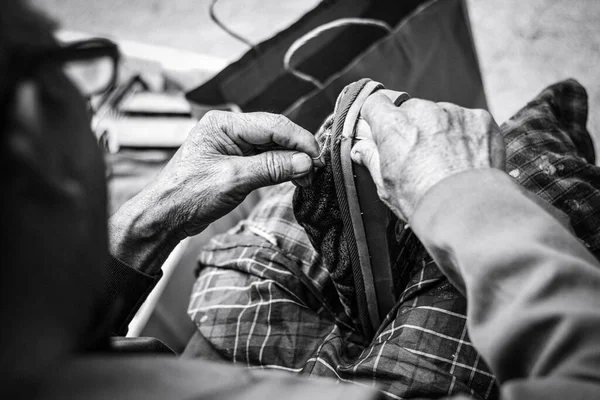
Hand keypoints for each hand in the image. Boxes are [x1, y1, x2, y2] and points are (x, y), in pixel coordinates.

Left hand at [109, 111, 320, 273]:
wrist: (165, 216)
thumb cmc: (188, 195)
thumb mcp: (234, 180)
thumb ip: (271, 168)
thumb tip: (306, 162)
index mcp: (224, 123)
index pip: (272, 124)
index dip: (299, 140)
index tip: (318, 158)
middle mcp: (229, 129)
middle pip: (275, 133)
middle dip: (298, 150)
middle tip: (316, 170)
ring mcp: (232, 145)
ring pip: (272, 146)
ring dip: (291, 160)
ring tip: (307, 177)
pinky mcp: (235, 161)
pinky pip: (265, 159)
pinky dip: (280, 168)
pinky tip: (293, 177)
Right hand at [350, 93, 504, 220]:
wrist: (468, 212)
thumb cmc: (423, 202)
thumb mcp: (387, 186)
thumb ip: (372, 159)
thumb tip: (360, 149)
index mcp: (393, 126)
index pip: (375, 103)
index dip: (376, 115)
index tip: (380, 127)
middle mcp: (422, 111)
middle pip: (410, 110)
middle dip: (412, 127)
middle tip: (418, 156)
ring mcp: (453, 113)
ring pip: (441, 115)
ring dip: (440, 130)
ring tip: (447, 163)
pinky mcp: (480, 119)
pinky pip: (467, 121)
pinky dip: (466, 136)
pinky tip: (466, 161)